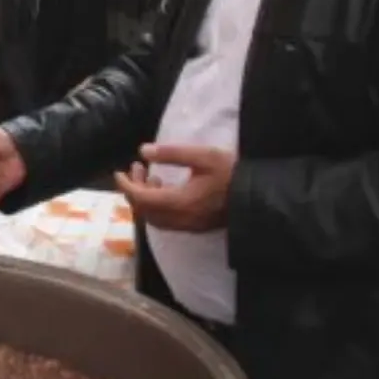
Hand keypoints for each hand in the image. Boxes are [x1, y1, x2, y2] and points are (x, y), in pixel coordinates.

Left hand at [114, 144, 234, 231]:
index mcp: (179, 202)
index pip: (141, 198)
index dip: (126, 185)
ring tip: (150, 176)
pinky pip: (166, 221)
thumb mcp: (203, 156)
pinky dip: (157, 206)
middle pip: (144, 211)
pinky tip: (165, 188)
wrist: (259, 197)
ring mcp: (188, 226)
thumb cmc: (232, 173)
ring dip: (145, 199)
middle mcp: (180, 219)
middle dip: (134, 190)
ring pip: (154, 218)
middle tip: (136, 168)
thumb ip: (172, 154)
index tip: (119, 172)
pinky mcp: (195, 227)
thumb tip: (143, 151)